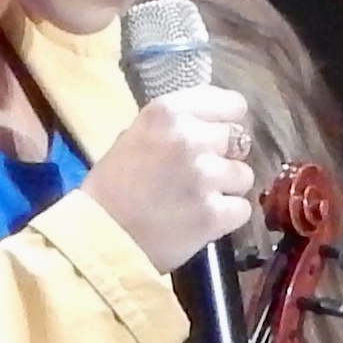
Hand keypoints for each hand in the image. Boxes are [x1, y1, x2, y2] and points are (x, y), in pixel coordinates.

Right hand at [86, 85, 256, 274]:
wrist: (98, 238)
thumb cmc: (110, 188)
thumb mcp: (134, 137)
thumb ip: (173, 127)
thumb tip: (207, 128)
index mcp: (168, 112)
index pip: (232, 104)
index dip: (227, 122)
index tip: (217, 137)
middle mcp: (191, 138)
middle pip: (239, 140)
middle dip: (225, 157)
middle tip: (202, 175)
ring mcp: (205, 176)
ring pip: (244, 175)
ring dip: (227, 189)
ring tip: (198, 201)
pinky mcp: (214, 213)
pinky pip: (242, 209)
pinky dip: (227, 217)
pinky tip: (203, 222)